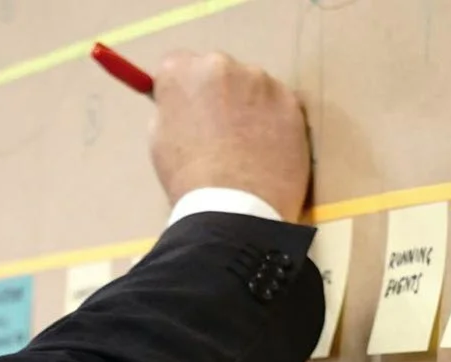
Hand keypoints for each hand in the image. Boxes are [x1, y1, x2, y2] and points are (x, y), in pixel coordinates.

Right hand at [149, 51, 310, 222]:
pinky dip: (275, 122)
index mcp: (181, 71)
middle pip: (219, 72)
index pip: (178, 65)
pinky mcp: (291, 102)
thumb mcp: (159, 140)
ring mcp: (261, 81)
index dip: (184, 91)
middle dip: (219, 94)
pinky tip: (268, 152)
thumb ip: (171, 110)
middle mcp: (222, 64)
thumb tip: (182, 105)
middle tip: (220, 132)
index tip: (189, 111)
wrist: (234, 209)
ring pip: (253, 87)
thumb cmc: (189, 180)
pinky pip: (279, 106)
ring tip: (247, 148)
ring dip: (249, 107)